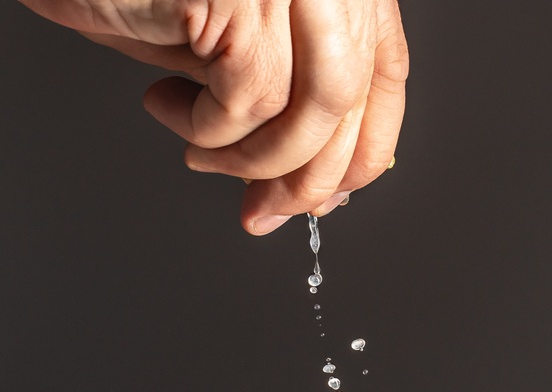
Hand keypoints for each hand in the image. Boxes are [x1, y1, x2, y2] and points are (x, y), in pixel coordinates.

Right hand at [16, 0, 407, 233]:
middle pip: (348, 101)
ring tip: (200, 157)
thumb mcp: (230, 45)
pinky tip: (166, 104)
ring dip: (250, 162)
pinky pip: (243, 102)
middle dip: (305, 178)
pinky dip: (203, 129)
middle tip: (261, 212)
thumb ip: (282, 103)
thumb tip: (313, 187)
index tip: (326, 198)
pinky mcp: (242, 1)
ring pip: (305, 112)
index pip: (385, 76)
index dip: (360, 149)